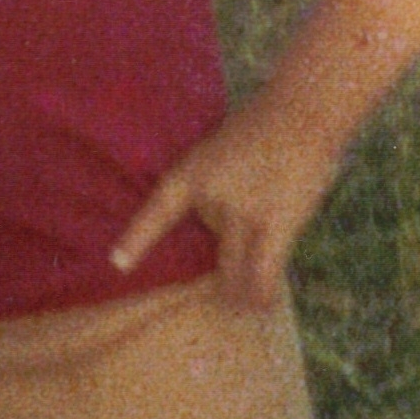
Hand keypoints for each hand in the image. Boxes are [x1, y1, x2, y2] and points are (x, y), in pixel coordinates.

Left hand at [109, 93, 345, 312]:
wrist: (301, 112)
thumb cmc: (263, 129)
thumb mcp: (220, 151)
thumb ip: (216, 189)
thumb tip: (226, 233)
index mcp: (189, 173)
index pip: (157, 212)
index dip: (137, 241)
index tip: (118, 264)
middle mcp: (209, 197)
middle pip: (204, 249)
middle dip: (218, 269)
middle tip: (223, 287)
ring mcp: (241, 213)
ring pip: (234, 270)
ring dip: (238, 291)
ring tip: (240, 304)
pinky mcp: (275, 225)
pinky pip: (263, 272)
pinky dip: (261, 292)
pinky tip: (261, 306)